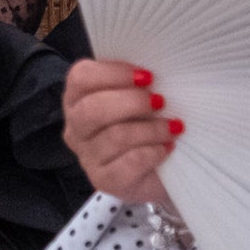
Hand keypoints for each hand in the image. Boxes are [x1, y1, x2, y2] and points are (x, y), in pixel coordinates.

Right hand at [62, 58, 178, 208]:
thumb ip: (136, 81)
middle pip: (92, 109)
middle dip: (132, 102)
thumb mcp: (138, 95)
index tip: (146, 75)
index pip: (81, 77)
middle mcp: (76, 128)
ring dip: (151, 128)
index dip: (113, 73)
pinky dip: (153, 152)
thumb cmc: (147, 124)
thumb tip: (154, 69)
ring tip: (173, 127)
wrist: (162, 169)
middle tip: (160, 101)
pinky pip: (129, 163)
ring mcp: (87, 157)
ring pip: (115, 136)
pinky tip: (166, 148)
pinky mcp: (104, 181)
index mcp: (78, 98)